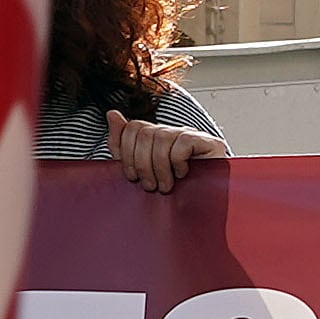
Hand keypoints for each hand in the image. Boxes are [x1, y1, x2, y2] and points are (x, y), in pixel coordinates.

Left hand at [105, 111, 221, 190]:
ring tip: (165, 185)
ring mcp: (191, 135)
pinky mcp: (208, 142)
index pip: (133, 128)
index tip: (131, 175)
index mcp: (156, 137)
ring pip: (162, 138)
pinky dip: (178, 162)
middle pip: (145, 133)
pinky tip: (182, 174)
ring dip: (159, 167)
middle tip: (149, 185)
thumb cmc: (172, 188)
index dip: (126, 152)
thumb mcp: (140, 169)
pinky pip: (183, 143)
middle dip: (141, 164)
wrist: (203, 205)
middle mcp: (173, 132)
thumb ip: (123, 142)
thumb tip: (111, 113)